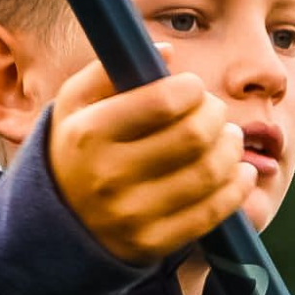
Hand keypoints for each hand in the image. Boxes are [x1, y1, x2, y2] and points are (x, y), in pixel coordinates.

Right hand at [47, 45, 257, 264]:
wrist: (55, 223)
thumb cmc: (77, 147)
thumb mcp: (75, 103)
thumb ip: (110, 70)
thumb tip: (167, 51)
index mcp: (89, 133)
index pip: (162, 101)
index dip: (190, 88)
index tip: (192, 87)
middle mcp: (108, 176)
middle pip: (194, 136)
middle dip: (216, 115)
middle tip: (214, 111)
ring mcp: (131, 214)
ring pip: (209, 173)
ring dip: (232, 148)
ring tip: (228, 137)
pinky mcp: (152, 243)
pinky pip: (212, 212)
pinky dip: (237, 187)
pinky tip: (239, 170)